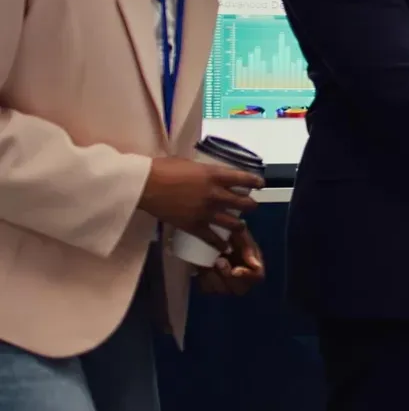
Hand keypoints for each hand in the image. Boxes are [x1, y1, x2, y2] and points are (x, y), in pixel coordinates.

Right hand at [139, 157, 260, 253]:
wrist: (146, 185)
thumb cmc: (164, 168)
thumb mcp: (190, 163)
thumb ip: (204, 171)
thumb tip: (210, 173)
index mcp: (215, 175)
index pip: (244, 178)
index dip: (256, 182)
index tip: (261, 184)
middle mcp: (215, 194)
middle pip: (244, 203)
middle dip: (251, 205)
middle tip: (251, 205)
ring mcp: (206, 212)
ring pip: (233, 222)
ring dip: (240, 225)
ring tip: (241, 226)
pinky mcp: (194, 226)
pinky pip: (213, 238)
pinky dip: (221, 244)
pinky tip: (226, 247)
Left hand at [196, 226, 264, 295]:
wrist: (209, 232)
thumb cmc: (228, 232)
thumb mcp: (239, 234)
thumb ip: (248, 248)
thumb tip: (255, 266)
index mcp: (253, 265)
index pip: (257, 277)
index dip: (247, 276)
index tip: (235, 270)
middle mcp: (241, 278)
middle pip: (240, 289)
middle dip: (227, 277)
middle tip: (219, 261)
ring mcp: (226, 283)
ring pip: (222, 290)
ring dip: (213, 276)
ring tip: (209, 261)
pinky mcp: (211, 284)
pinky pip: (208, 288)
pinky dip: (204, 278)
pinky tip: (202, 265)